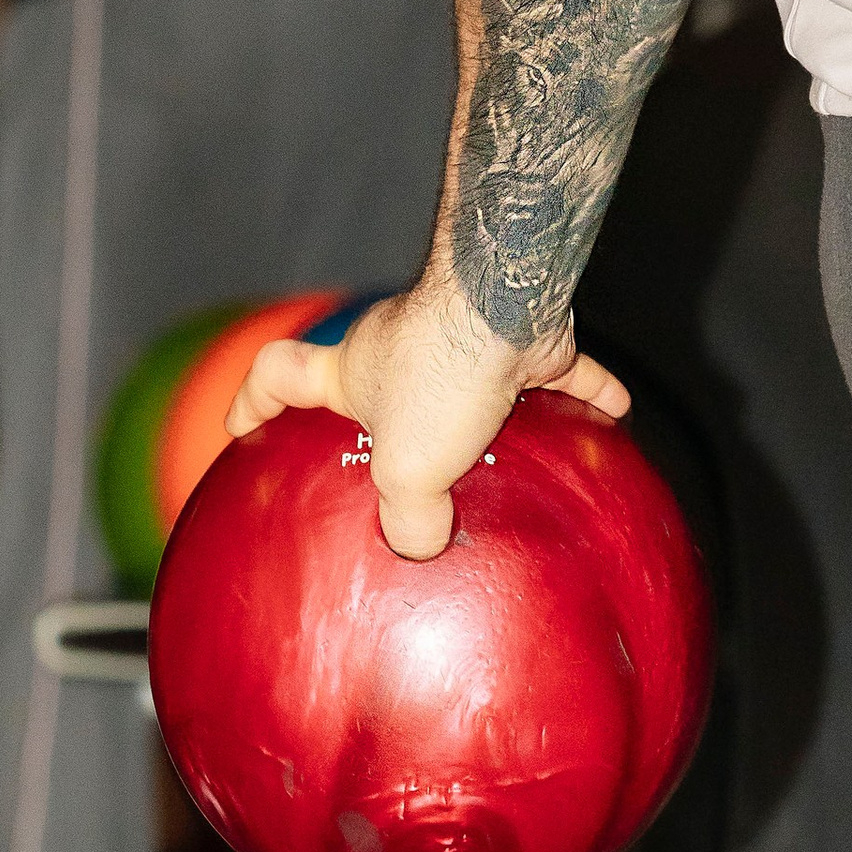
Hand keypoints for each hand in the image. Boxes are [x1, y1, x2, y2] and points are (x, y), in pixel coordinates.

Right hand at [226, 281, 629, 559]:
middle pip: (380, 380)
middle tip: (407, 465)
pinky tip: (611, 419)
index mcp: (353, 372)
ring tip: (511, 457)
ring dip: (493, 410)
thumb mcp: (407, 471)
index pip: (276, 377)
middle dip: (390, 416)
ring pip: (472, 376)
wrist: (509, 306)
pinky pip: (561, 373)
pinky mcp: (527, 336)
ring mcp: (466, 338)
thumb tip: (420, 546)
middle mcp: (403, 349)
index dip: (251, 401)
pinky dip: (585, 394)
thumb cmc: (441, 380)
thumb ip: (408, 518)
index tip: (240, 428)